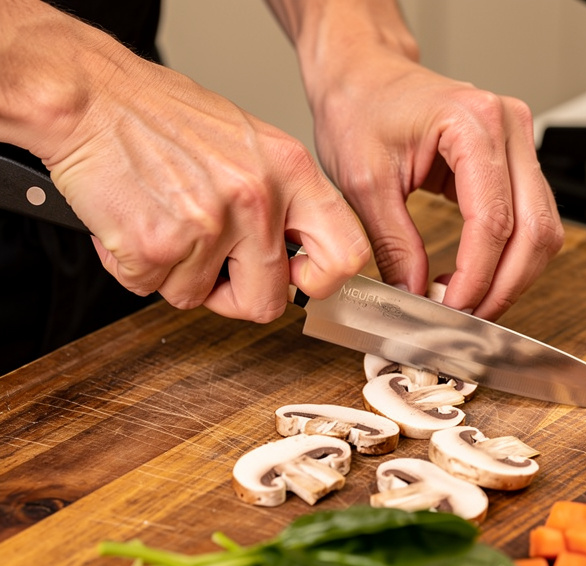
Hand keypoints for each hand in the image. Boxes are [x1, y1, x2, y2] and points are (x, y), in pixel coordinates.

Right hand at [3, 3, 372, 322]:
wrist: (91, 95)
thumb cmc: (164, 119)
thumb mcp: (252, 145)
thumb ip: (285, 202)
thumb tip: (305, 259)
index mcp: (291, 172)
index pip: (345, 254)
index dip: (320, 282)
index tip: (296, 280)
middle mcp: (257, 198)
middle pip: (267, 302)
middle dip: (232, 295)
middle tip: (208, 263)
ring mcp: (209, 225)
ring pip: (197, 298)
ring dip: (174, 274)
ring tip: (162, 220)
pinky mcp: (157, 245)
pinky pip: (150, 288)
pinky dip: (134, 267)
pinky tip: (132, 222)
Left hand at [283, 3, 564, 320]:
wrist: (365, 76)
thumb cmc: (361, 107)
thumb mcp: (363, 182)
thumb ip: (395, 243)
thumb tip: (417, 295)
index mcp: (472, 123)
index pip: (493, 219)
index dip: (477, 275)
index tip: (451, 309)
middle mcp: (509, 128)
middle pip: (535, 230)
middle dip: (504, 285)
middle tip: (467, 318)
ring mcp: (519, 143)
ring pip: (544, 231)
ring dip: (514, 277)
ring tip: (470, 301)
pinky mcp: (516, 161)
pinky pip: (533, 220)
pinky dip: (512, 258)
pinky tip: (478, 277)